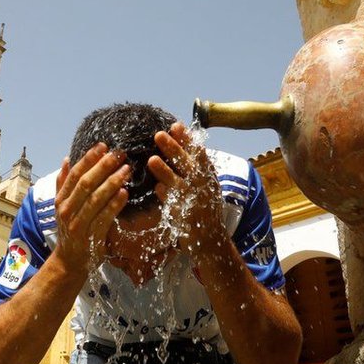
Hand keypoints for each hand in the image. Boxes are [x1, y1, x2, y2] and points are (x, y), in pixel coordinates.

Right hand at [54, 142, 130, 276]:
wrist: (69, 261)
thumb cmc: (70, 230)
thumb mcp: (63, 206)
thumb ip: (64, 183)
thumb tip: (67, 159)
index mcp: (61, 200)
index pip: (75, 174)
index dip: (89, 159)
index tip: (103, 145)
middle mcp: (68, 210)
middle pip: (86, 184)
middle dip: (103, 166)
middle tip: (119, 154)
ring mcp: (78, 224)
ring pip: (96, 199)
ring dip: (112, 182)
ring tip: (126, 169)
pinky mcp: (91, 237)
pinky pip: (104, 218)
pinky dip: (114, 205)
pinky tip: (125, 193)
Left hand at [148, 122, 225, 253]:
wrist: (210, 238)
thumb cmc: (204, 208)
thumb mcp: (205, 184)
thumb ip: (194, 166)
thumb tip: (182, 142)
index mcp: (208, 175)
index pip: (198, 152)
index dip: (187, 139)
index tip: (176, 125)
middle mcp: (203, 186)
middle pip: (188, 163)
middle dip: (174, 148)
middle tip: (159, 134)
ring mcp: (195, 200)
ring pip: (178, 182)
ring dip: (165, 171)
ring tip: (152, 160)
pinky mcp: (186, 215)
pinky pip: (173, 202)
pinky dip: (165, 194)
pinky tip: (158, 187)